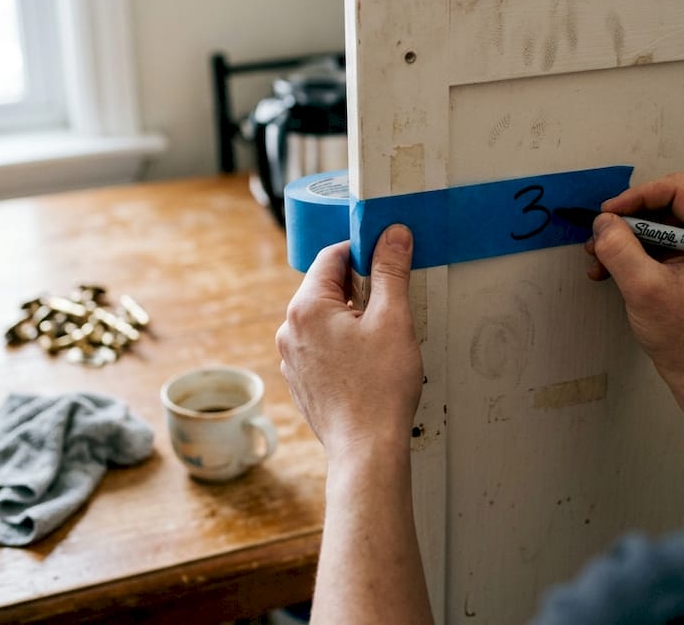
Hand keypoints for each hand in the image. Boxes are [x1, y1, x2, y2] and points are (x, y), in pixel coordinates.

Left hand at [276, 225, 423, 462]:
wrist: (366, 449)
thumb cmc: (379, 390)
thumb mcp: (393, 319)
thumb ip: (391, 270)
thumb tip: (392, 235)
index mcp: (306, 308)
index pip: (332, 256)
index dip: (363, 251)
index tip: (386, 257)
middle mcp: (289, 330)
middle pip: (327, 287)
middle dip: (360, 289)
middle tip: (391, 306)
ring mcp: (291, 358)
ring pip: (325, 319)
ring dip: (353, 319)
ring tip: (381, 342)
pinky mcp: (300, 380)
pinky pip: (321, 346)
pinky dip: (343, 345)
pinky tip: (367, 364)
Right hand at [584, 172, 683, 387]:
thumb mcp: (644, 289)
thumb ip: (620, 249)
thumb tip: (602, 222)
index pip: (677, 190)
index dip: (637, 196)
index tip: (608, 214)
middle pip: (664, 208)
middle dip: (626, 222)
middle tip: (598, 238)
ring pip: (656, 228)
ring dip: (624, 241)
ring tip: (598, 260)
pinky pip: (657, 248)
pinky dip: (632, 256)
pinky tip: (608, 272)